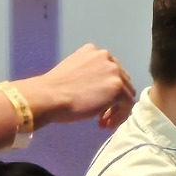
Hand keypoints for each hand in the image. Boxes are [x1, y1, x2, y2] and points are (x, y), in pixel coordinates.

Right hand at [19, 44, 135, 128]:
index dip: (106, 88)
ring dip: (116, 109)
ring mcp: (114, 72)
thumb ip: (89, 74)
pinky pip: (127, 105)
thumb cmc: (54, 89)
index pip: (110, 70)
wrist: (49, 96)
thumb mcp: (74, 71)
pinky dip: (119, 116)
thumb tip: (100, 89)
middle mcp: (106, 57)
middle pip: (121, 80)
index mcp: (93, 51)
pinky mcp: (117, 88)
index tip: (97, 101)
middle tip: (102, 115)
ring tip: (103, 121)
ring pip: (126, 93)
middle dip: (113, 99)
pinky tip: (105, 124)